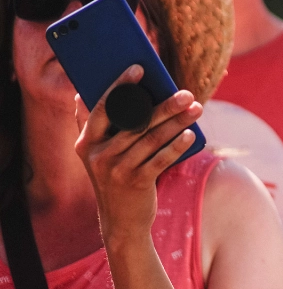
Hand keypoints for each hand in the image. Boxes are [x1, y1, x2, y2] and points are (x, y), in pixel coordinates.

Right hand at [73, 65, 201, 245]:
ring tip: (196, 108)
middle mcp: (98, 155)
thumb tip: (80, 91)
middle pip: (135, 122)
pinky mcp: (136, 183)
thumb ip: (90, 124)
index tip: (139, 68)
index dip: (120, 87)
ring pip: (151, 139)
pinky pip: (160, 159)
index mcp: (85, 142)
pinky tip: (191, 134)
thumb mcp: (97, 152)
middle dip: (163, 105)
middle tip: (186, 92)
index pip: (103, 107)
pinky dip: (176, 146)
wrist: (121, 219)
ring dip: (177, 122)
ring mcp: (116, 170)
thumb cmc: (114, 175)